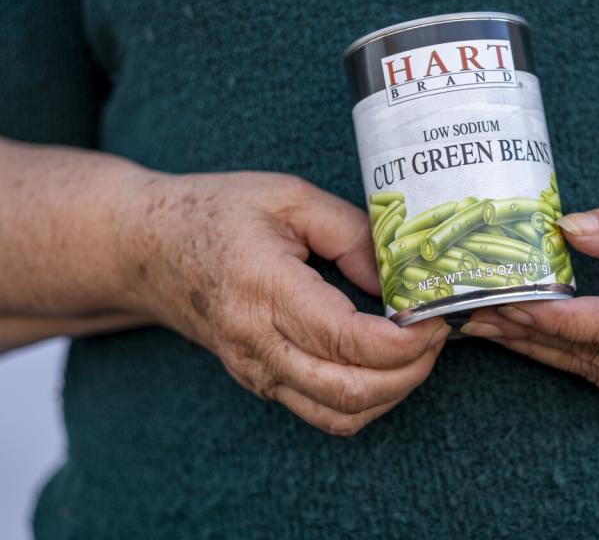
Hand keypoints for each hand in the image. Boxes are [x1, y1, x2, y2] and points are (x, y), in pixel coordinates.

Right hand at [116, 172, 449, 434]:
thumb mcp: (289, 197)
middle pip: (350, 391)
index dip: (405, 340)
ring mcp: (255, 370)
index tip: (437, 316)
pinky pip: (321, 412)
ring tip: (416, 350)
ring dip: (392, 393)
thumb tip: (400, 280)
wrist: (146, 248)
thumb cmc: (217, 212)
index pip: (346, 341)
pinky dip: (365, 400)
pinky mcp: (259, 381)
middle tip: (436, 333)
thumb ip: (352, 233)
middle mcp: (256, 341)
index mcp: (264, 287)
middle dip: (411, 372)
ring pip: (339, 415)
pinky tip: (383, 364)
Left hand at [466, 185, 598, 403]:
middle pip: (596, 353)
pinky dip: (570, 356)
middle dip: (529, 333)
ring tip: (487, 326)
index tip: (502, 299)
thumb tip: (565, 229)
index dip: (552, 314)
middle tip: (471, 313)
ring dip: (540, 348)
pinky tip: (532, 338)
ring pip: (598, 370)